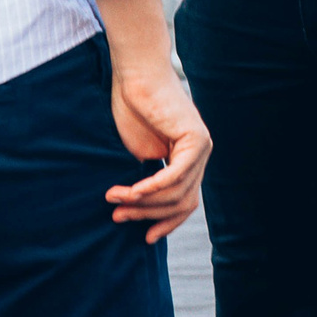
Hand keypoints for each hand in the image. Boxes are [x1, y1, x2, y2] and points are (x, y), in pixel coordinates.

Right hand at [103, 58, 211, 244]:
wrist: (136, 78)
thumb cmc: (132, 110)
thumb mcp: (139, 155)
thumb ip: (146, 181)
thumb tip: (139, 212)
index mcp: (188, 160)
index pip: (185, 203)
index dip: (167, 223)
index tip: (146, 239)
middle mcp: (199, 155)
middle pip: (180, 202)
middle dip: (146, 214)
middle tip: (118, 216)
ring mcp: (202, 147)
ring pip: (177, 194)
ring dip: (142, 202)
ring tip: (114, 198)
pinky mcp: (197, 139)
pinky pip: (175, 176)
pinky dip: (151, 188)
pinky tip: (132, 191)